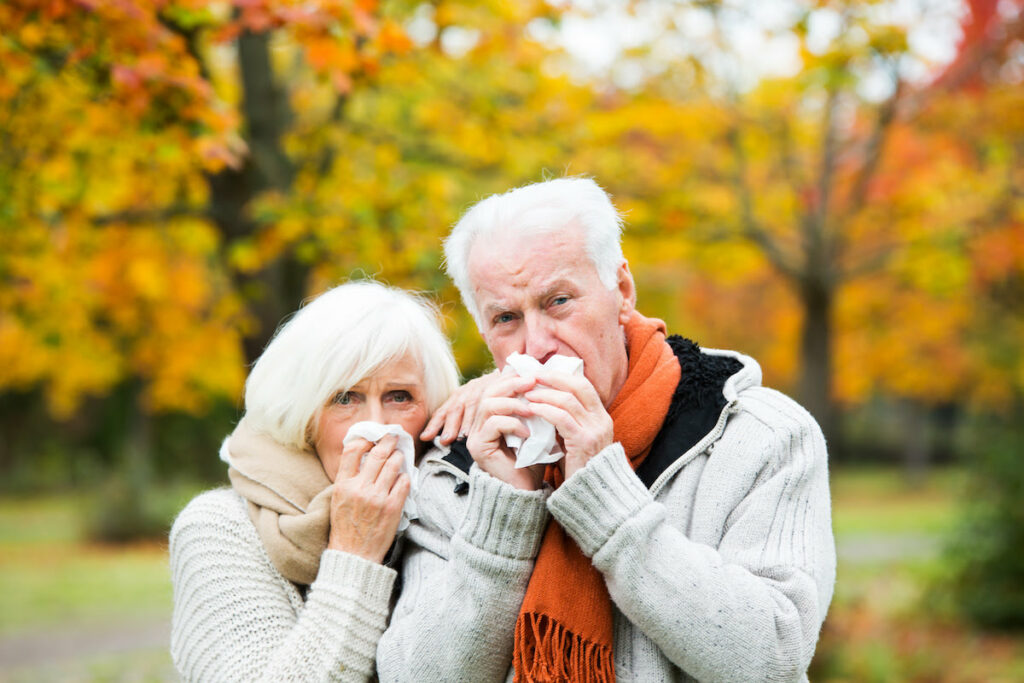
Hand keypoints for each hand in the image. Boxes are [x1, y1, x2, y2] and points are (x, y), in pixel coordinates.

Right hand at [327, 434, 409, 562]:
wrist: (354, 554)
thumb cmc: (346, 527)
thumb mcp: (338, 499)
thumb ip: (349, 478)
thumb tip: (364, 456)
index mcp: (343, 485)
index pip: (352, 451)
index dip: (365, 439)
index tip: (373, 437)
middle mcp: (360, 488)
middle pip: (378, 454)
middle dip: (388, 441)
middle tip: (394, 436)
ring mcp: (377, 497)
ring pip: (394, 464)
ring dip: (399, 457)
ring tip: (399, 456)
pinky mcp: (392, 507)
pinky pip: (404, 482)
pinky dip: (405, 476)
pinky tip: (403, 477)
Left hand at [420, 369, 500, 444]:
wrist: (517, 376)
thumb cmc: (499, 397)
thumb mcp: (480, 405)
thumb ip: (467, 418)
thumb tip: (449, 439)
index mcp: (462, 395)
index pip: (445, 410)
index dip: (435, 423)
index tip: (425, 436)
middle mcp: (469, 389)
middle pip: (455, 407)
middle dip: (449, 424)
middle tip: (445, 440)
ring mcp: (482, 385)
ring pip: (471, 403)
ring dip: (467, 420)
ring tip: (464, 436)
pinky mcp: (497, 381)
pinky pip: (489, 396)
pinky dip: (486, 408)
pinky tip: (486, 423)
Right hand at [466, 373, 545, 490]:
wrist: (526, 493)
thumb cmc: (533, 461)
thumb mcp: (536, 428)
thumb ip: (535, 407)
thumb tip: (547, 381)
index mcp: (490, 417)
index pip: (496, 387)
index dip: (513, 378)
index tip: (534, 374)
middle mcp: (478, 425)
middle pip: (488, 391)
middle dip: (512, 384)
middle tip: (533, 381)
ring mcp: (476, 436)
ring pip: (488, 405)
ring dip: (514, 403)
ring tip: (533, 410)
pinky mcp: (478, 447)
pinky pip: (493, 424)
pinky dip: (512, 423)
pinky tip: (528, 432)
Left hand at [523, 371, 613, 479]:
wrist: (590, 497)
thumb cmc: (576, 470)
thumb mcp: (573, 440)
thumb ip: (564, 422)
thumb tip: (542, 402)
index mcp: (601, 418)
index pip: (583, 386)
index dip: (562, 376)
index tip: (542, 373)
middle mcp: (602, 421)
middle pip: (578, 386)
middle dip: (553, 378)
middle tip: (532, 375)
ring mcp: (595, 431)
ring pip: (568, 400)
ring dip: (545, 393)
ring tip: (527, 392)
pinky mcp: (584, 442)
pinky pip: (562, 418)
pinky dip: (545, 410)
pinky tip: (532, 408)